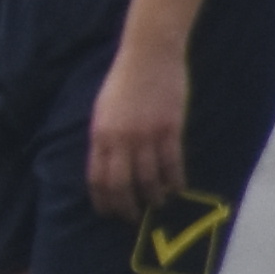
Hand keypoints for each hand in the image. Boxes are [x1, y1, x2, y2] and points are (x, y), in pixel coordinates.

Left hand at [82, 42, 188, 215]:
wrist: (148, 55)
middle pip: (121, 185)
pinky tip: (177, 188)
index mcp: (100, 134)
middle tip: (132, 218)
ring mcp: (146, 135)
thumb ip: (104, 137)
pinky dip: (175, 181)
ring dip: (153, 197)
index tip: (108, 212)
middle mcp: (120, 139)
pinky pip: (172, 164)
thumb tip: (107, 164)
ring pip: (149, 179)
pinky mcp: (170, 129)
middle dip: (126, 207)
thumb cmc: (122, 81)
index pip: (96, 178)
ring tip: (157, 203)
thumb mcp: (102, 109)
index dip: (102, 200)